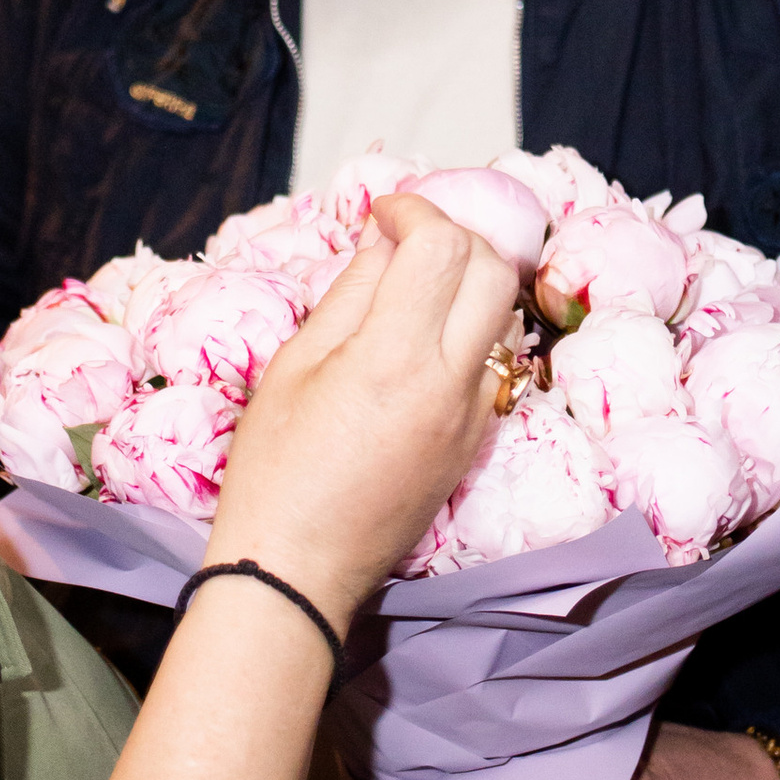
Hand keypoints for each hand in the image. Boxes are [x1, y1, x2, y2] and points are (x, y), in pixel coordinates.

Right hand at [206, 195, 515, 631]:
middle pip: (492, 269)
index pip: (441, 245)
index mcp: (396, 357)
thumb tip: (384, 237)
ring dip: (469, 281)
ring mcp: (473, 417)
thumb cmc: (275, 468)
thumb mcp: (296, 363)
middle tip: (405, 240)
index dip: (414, 209)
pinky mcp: (477, 443)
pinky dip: (472, 330)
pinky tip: (425, 338)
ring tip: (415, 286)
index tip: (383, 213)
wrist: (298, 569)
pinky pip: (496, 362)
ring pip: (504, 314)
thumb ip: (352, 291)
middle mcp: (451, 383)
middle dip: (453, 236)